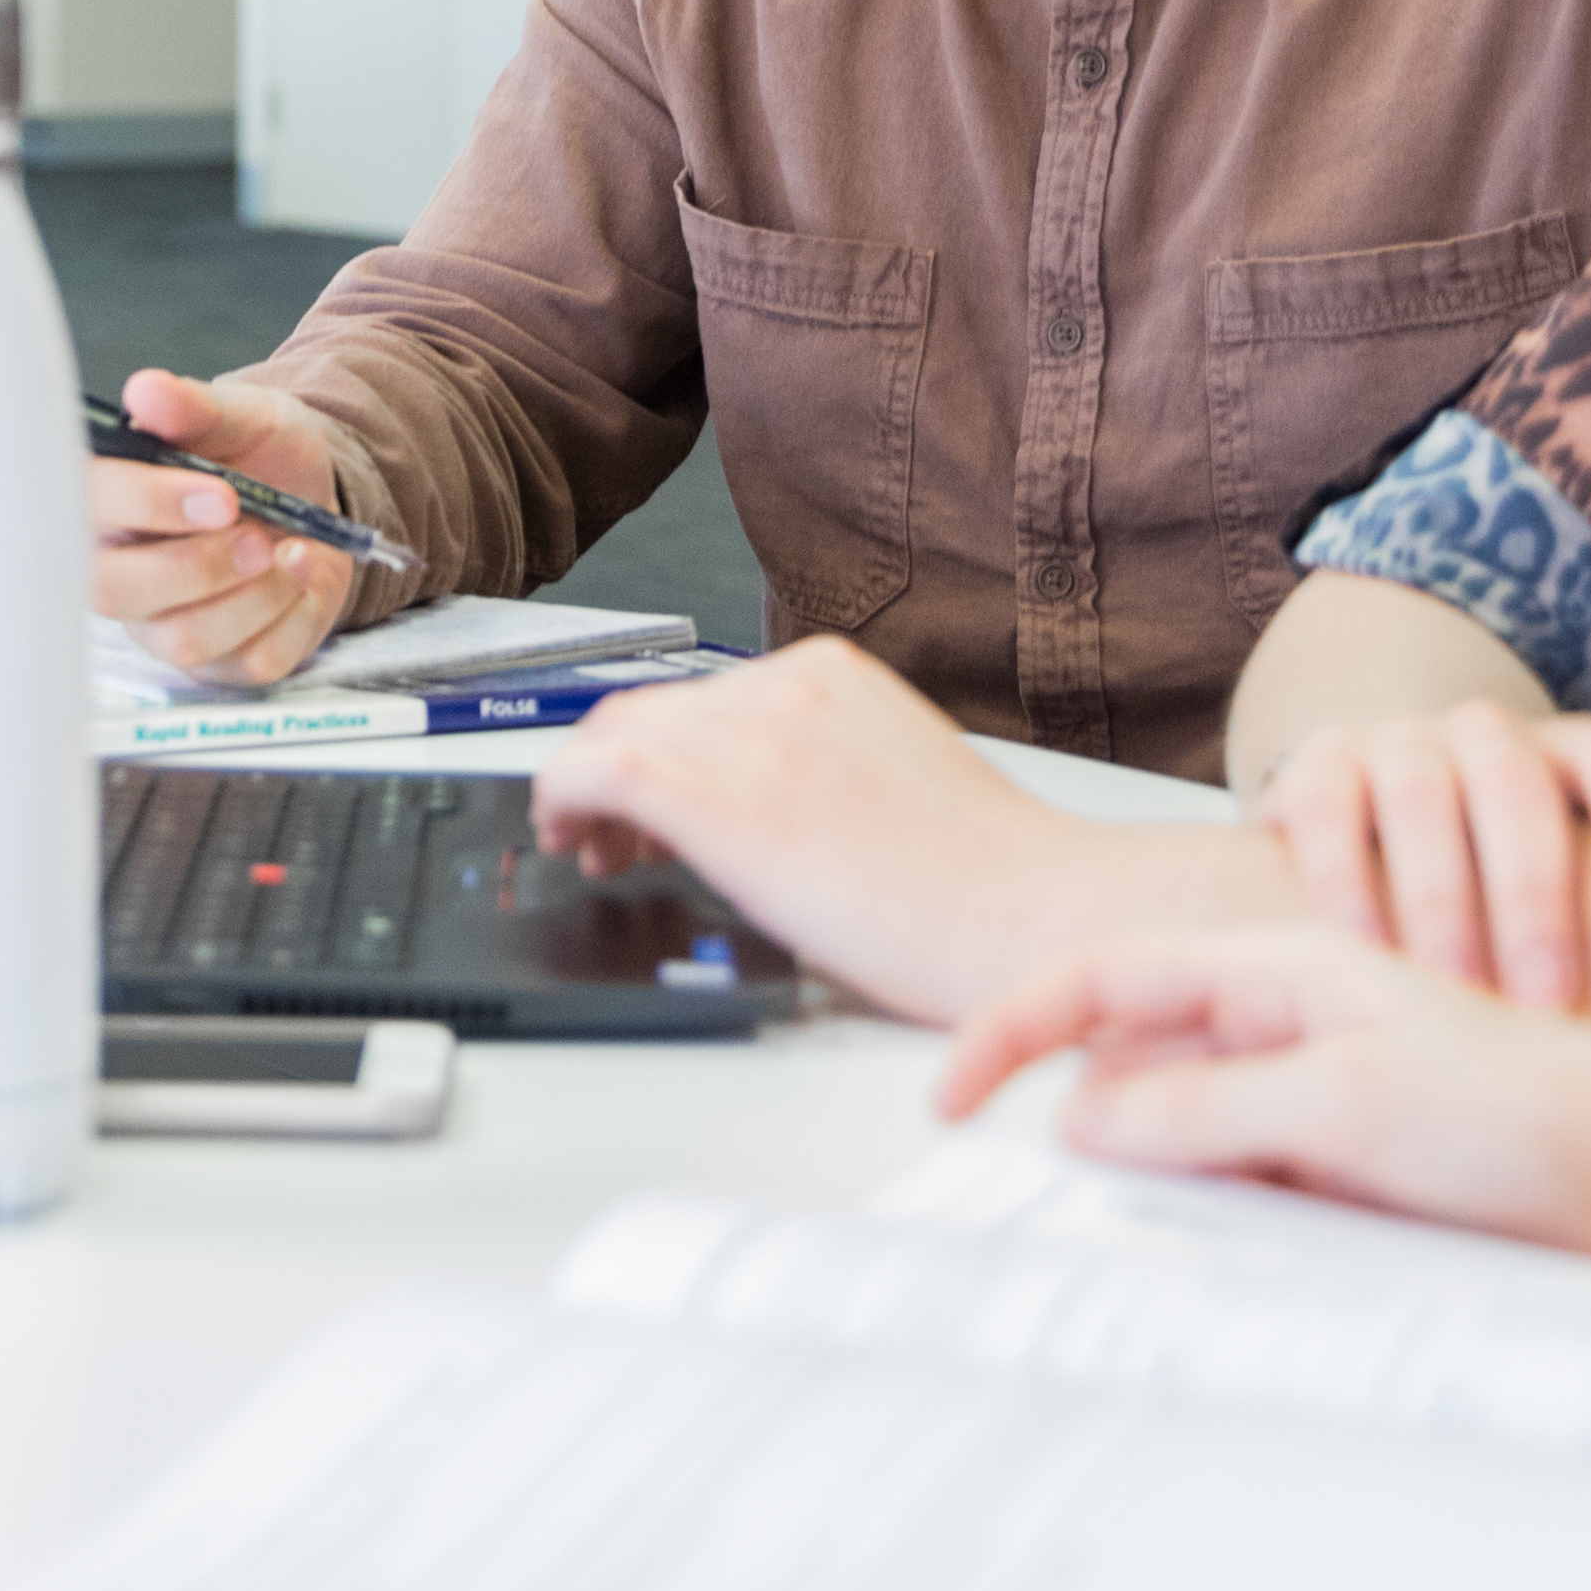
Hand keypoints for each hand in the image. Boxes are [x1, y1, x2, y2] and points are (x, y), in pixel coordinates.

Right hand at [84, 366, 360, 688]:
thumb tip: (148, 391)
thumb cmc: (262, 458)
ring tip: (291, 550)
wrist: (322, 501)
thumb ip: (195, 408)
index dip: (146, 505)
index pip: (82, 511)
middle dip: (198, 564)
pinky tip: (300, 578)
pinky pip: (246, 661)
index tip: (220, 493)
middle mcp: (119, 569)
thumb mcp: (241, 416)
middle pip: (112, 591)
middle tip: (258, 534)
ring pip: (184, 637)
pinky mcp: (219, 662)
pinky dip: (291, 616)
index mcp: (108, 502)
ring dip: (255, 593)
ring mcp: (163, 624)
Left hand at [536, 638, 1247, 1026]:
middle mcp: (786, 686)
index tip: (651, 798)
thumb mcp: (896, 781)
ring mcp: (750, 734)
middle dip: (618, 772)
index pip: (706, 693)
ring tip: (597, 851)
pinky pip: (590, 771)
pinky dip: (560, 798)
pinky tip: (567, 840)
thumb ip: (821, 766)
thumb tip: (761, 800)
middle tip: (612, 836)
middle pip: (650, 709)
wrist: (1029, 916)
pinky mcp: (716, 797)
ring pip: (615, 736)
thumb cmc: (988, 882)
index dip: (661, 746)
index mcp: (834, 674)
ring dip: (588, 793)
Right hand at [934, 928, 1590, 1246]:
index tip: (950, 1096)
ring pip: (1181, 1138)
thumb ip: (1203, 1108)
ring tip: (1169, 1240)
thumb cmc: (1530, 1113)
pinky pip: (1244, 1194)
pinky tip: (1234, 1264)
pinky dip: (1216, 1226)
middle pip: (1129, 1063)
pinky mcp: (1345, 1173)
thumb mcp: (1343, 1104)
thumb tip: (1083, 1117)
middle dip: (1076, 1122)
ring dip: (1155, 1187)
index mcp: (1275, 970)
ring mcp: (1312, 1102)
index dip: (1011, 1029)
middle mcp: (1285, 1028)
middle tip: (1056, 1208)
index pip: (1102, 980)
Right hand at [1253, 696, 1590, 1010]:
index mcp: (1564, 755)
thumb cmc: (1498, 900)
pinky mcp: (1314, 766)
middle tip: (1548, 1003)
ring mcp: (1397, 744)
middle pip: (1518, 787)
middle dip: (1535, 897)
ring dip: (1441, 899)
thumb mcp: (1568, 898)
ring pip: (1424, 796)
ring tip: (1455, 992)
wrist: (1367, 829)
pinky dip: (1342, 880)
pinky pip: (1326, 808)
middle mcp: (1484, 736)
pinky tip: (1357, 952)